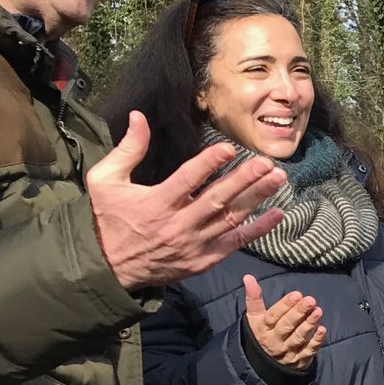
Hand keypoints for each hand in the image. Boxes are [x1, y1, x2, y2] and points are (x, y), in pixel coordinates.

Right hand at [90, 112, 287, 290]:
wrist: (107, 268)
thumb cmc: (108, 219)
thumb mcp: (105, 181)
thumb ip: (127, 149)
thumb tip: (139, 116)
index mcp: (155, 203)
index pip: (187, 180)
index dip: (208, 164)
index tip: (229, 149)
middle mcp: (178, 225)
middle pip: (217, 200)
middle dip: (244, 180)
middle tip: (267, 163)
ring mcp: (193, 245)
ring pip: (231, 219)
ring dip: (257, 198)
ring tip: (278, 179)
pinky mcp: (203, 260)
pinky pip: (235, 243)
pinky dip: (257, 229)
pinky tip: (278, 214)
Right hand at [243, 274, 324, 371]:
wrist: (262, 364)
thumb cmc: (261, 333)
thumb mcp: (254, 317)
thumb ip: (254, 298)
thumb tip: (248, 276)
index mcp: (263, 328)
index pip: (274, 316)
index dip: (285, 305)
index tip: (297, 294)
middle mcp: (274, 341)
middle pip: (287, 326)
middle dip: (298, 313)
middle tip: (310, 300)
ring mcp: (287, 352)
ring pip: (298, 338)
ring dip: (308, 325)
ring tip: (318, 311)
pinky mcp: (299, 361)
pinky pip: (308, 351)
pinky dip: (316, 342)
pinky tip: (322, 329)